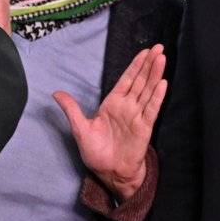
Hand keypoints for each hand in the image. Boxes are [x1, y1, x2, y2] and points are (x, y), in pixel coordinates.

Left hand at [54, 45, 166, 201]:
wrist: (109, 173)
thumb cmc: (97, 152)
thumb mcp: (80, 129)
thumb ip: (71, 109)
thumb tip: (56, 93)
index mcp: (114, 104)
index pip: (127, 80)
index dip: (136, 65)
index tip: (144, 51)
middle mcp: (128, 107)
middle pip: (140, 81)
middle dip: (149, 64)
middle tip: (159, 47)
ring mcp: (137, 116)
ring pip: (148, 91)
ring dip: (155, 75)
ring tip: (162, 59)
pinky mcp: (144, 128)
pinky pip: (151, 109)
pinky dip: (157, 96)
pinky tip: (163, 83)